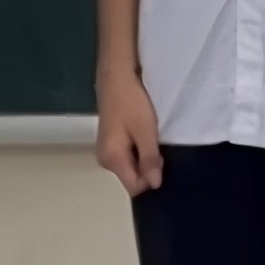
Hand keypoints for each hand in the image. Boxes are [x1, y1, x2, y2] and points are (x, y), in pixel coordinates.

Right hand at [94, 70, 164, 195]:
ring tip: (149, 137)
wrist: (116, 77)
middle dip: (148, 168)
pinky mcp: (109, 144)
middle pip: (132, 178)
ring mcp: (105, 152)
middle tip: (156, 145)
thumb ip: (149, 160)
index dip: (151, 178)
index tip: (159, 158)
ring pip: (130, 168)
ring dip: (144, 158)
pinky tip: (142, 134)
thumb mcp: (146, 131)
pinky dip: (138, 151)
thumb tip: (155, 185)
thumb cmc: (132, 102)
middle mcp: (105, 161)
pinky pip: (127, 157)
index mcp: (112, 159)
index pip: (134, 187)